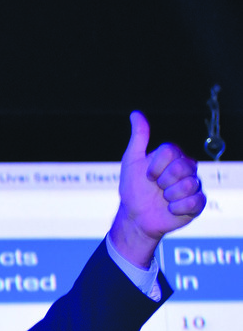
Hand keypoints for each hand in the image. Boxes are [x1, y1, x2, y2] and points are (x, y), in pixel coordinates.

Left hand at [108, 111, 205, 268]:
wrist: (136, 216)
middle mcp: (187, 169)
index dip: (155, 166)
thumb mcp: (132, 161)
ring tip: (164, 199)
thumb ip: (139, 137)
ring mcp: (194, 186)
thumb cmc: (134, 188)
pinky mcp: (198, 204)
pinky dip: (177, 208)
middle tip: (156, 188)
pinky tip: (171, 209)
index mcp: (174, 157)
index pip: (171, 151)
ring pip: (189, 185)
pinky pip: (195, 202)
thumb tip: (136, 113)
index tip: (147, 175)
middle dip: (163, 181)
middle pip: (181, 167)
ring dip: (169, 196)